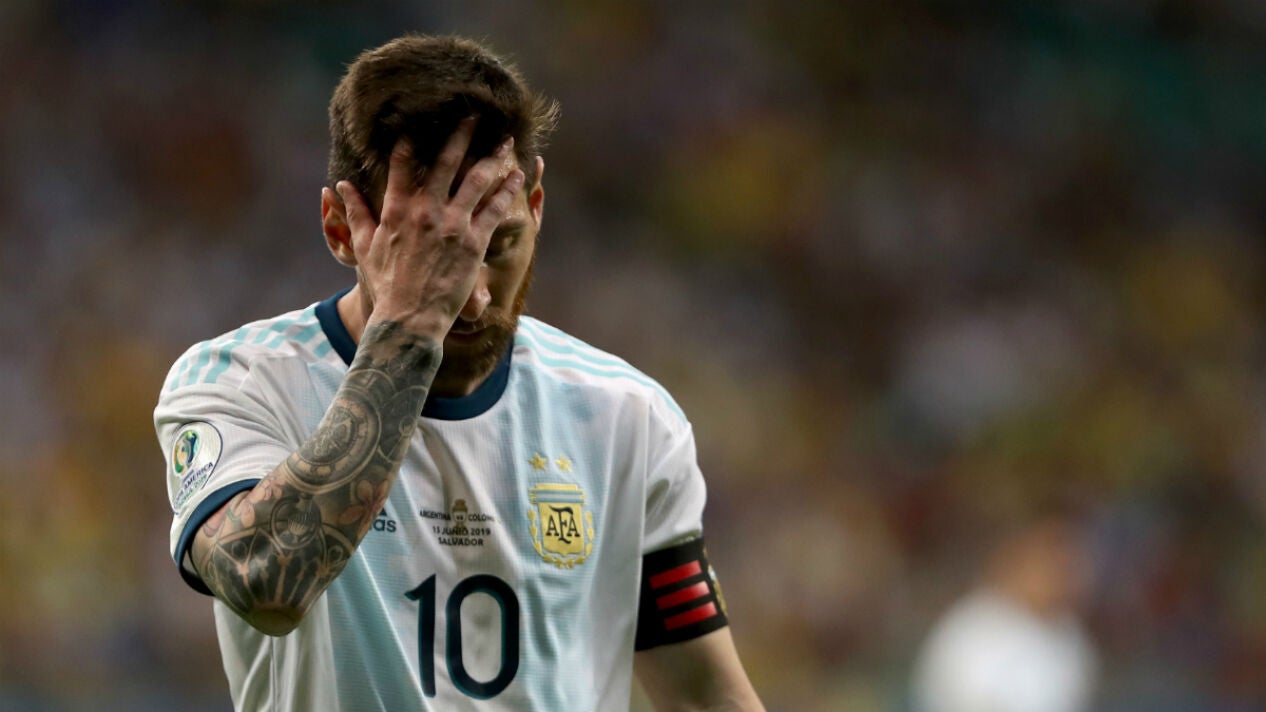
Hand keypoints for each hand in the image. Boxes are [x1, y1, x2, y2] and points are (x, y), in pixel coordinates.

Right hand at [336, 117, 525, 339]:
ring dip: (492, 157)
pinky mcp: (474, 242)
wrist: (409, 319)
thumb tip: (339, 185)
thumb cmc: (386, 285)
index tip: (421, 121)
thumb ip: (356, 213)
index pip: (403, 163)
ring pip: (477, 180)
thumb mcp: (365, 247)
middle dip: (462, 135)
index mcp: (397, 208)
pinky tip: (516, 175)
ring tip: (505, 139)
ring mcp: (452, 224)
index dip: (412, 140)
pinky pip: (495, 209)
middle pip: (446, 162)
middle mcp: (426, 210)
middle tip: (475, 114)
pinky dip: (507, 190)